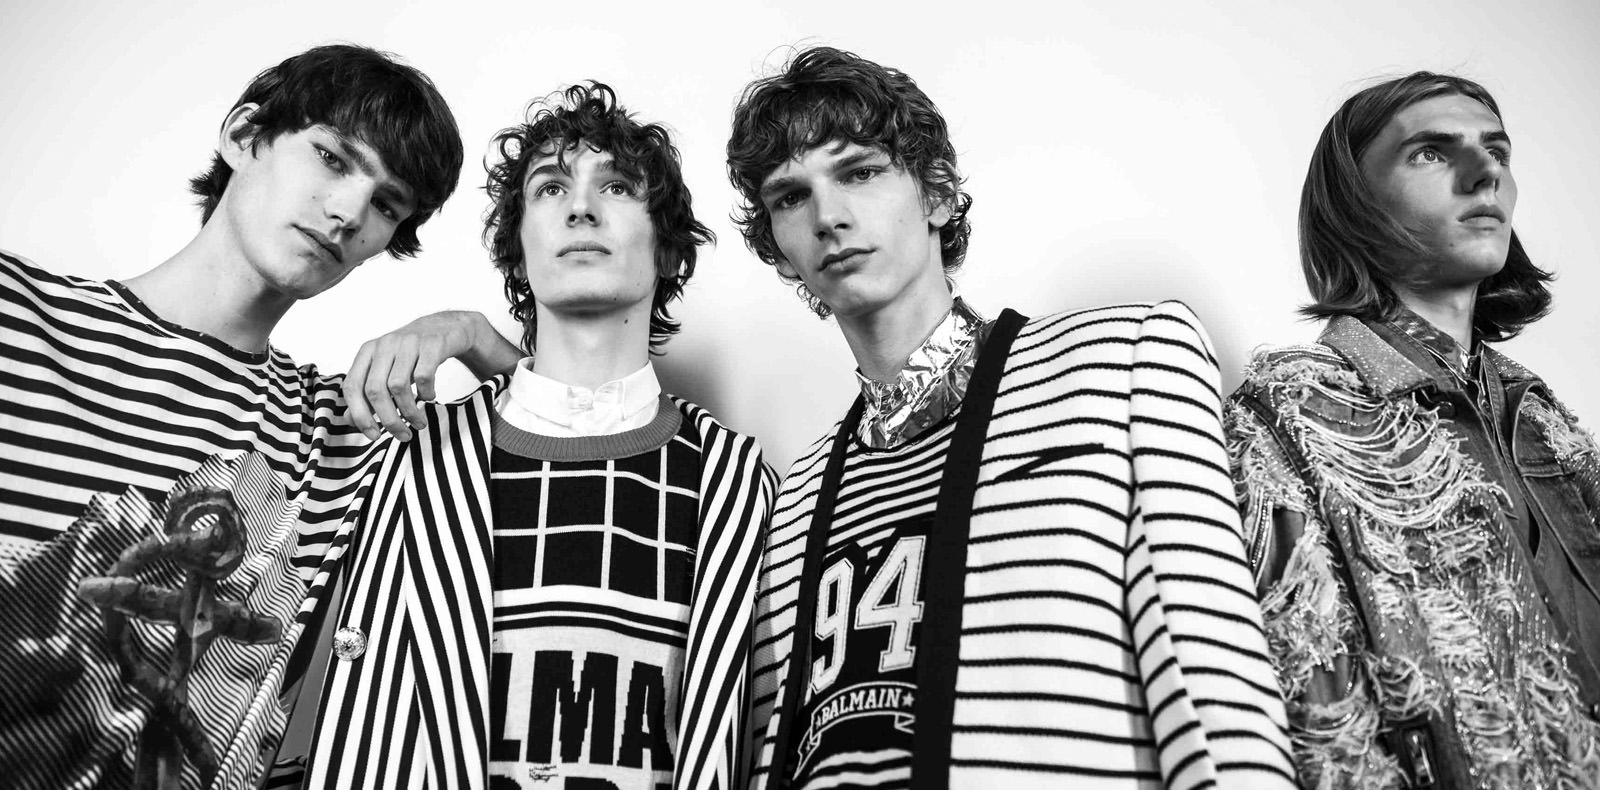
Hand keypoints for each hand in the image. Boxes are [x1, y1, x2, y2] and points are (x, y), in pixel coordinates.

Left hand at [343, 311, 517, 440]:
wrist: (446, 328)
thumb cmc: (413, 354)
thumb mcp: (386, 370)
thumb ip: (366, 393)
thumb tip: (350, 420)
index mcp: (368, 352)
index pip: (352, 387)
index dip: (359, 415)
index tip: (373, 435)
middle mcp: (384, 345)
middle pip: (375, 390)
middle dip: (388, 419)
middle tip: (402, 435)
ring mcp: (408, 342)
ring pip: (398, 386)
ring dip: (409, 411)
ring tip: (419, 423)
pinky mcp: (431, 344)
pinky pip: (424, 376)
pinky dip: (426, 393)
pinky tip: (430, 397)